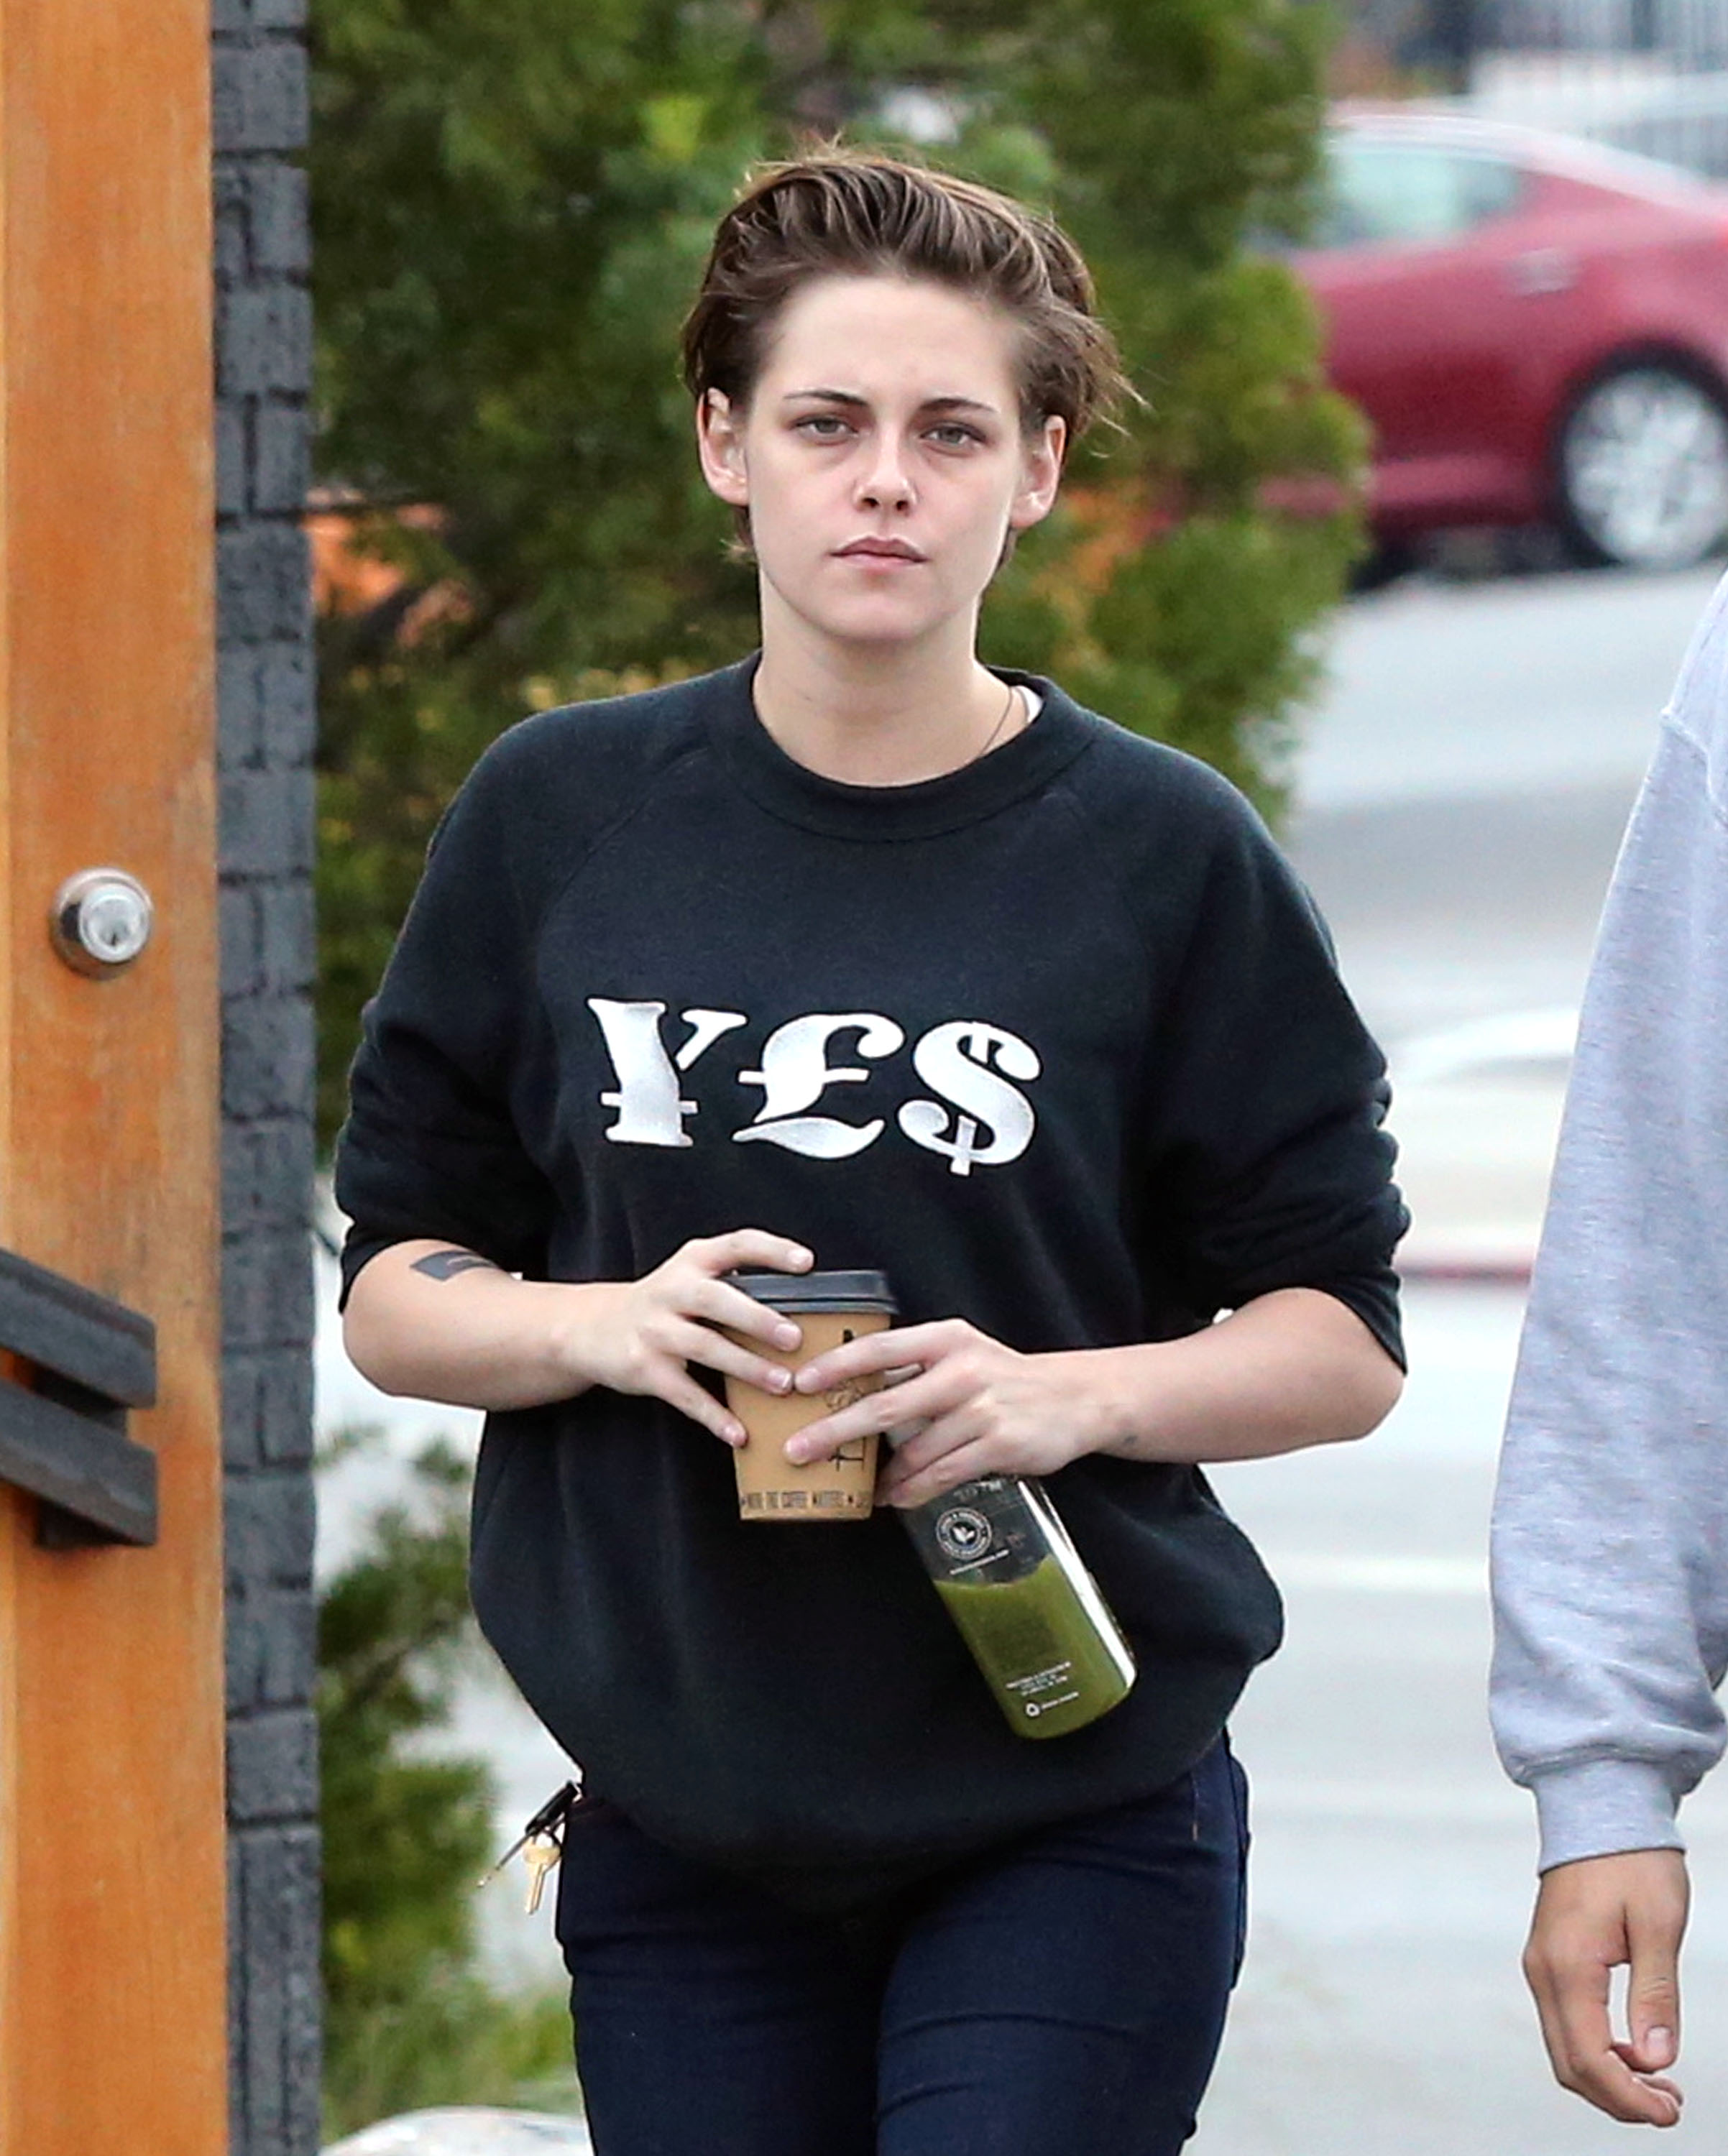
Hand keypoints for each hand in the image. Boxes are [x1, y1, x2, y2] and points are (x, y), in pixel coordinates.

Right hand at [562, 1231, 810, 1445]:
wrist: (591, 1328)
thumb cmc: (660, 1303)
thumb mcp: (688, 1277)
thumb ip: (732, 1283)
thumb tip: (799, 1306)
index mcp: (692, 1262)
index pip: (736, 1244)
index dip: (771, 1250)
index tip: (806, 1261)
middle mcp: (671, 1291)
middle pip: (716, 1300)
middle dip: (757, 1318)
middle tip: (794, 1337)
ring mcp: (656, 1330)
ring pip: (705, 1347)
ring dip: (747, 1367)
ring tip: (782, 1384)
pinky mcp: (645, 1368)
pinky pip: (685, 1394)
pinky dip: (714, 1416)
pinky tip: (739, 1432)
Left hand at [785, 1319, 1109, 1505]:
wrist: (1075, 1398)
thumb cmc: (1004, 1377)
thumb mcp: (962, 1353)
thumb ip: (915, 1367)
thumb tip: (851, 1392)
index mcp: (946, 1339)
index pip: (880, 1348)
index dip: (836, 1365)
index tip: (799, 1383)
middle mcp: (962, 1370)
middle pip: (885, 1404)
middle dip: (835, 1430)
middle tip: (799, 1449)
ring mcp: (982, 1409)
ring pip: (913, 1450)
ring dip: (882, 1475)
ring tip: (865, 1486)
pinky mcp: (998, 1445)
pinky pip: (942, 1474)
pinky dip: (914, 1489)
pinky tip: (899, 1496)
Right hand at [1523, 1849, 1688, 2126]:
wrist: (1596, 1809)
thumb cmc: (1632, 1861)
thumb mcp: (1658, 1925)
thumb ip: (1655, 1994)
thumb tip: (1656, 2060)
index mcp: (1568, 1965)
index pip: (1590, 2058)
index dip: (1629, 2099)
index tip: (1669, 2112)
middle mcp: (1543, 1971)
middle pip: (1570, 2064)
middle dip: (1618, 2099)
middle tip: (1669, 2107)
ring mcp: (1540, 1965)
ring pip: (1564, 2048)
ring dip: (1608, 2079)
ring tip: (1659, 2085)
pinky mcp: (1548, 1960)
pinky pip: (1564, 2024)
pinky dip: (1596, 2052)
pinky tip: (1632, 2052)